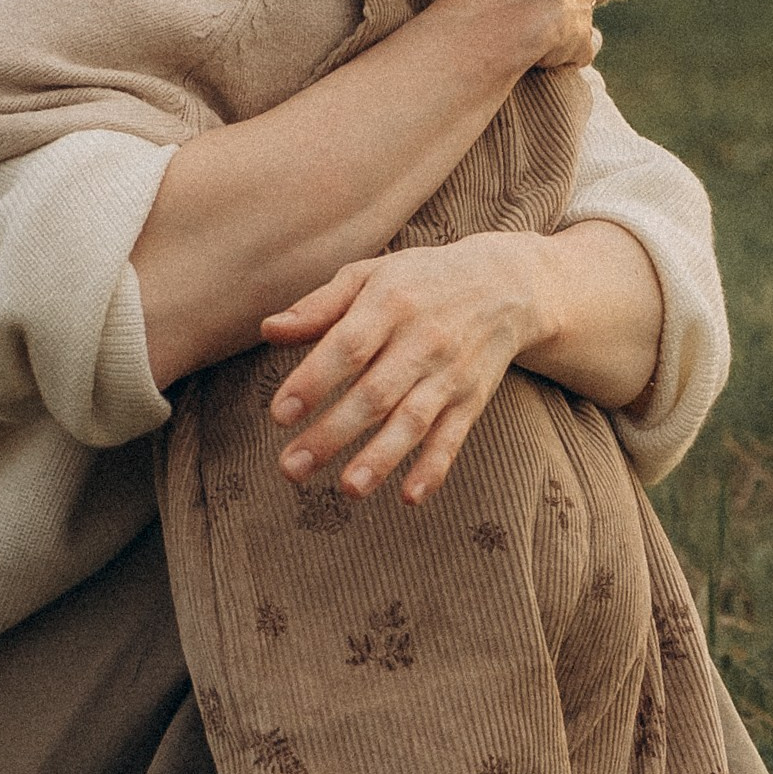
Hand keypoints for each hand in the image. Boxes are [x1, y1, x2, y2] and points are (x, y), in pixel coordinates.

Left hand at [259, 233, 554, 505]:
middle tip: (291, 468)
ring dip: (380, 459)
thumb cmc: (418, 280)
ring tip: (347, 490)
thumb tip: (268, 330)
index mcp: (390, 304)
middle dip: (332, 434)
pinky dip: (434, 468)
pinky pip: (453, 438)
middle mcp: (423, 341)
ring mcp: (450, 374)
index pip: (347, 347)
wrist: (505, 284)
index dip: (313, 381)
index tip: (279, 414)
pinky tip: (410, 497)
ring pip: (412, 422)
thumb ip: (318, 306)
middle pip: (374, 394)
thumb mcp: (369, 276)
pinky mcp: (472, 400)